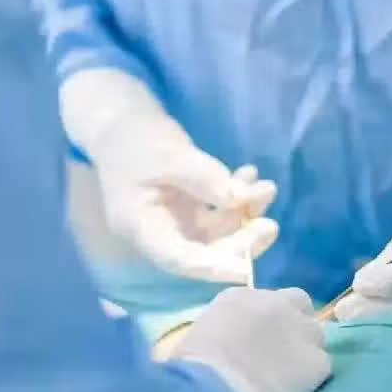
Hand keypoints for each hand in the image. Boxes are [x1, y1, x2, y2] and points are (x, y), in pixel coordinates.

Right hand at [61, 68, 277, 283]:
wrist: (122, 123)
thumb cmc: (135, 138)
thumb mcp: (168, 153)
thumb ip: (204, 178)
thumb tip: (240, 200)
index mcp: (140, 229)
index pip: (178, 260)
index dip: (213, 268)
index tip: (245, 269)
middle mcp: (159, 234)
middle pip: (204, 253)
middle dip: (240, 242)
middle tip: (269, 225)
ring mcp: (176, 224)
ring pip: (218, 235)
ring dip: (245, 216)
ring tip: (266, 188)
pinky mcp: (190, 211)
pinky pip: (220, 214)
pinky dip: (238, 199)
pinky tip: (250, 175)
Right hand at [170, 288, 330, 391]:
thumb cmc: (191, 369)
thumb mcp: (198, 336)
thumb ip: (220, 331)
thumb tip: (223, 344)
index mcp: (239, 296)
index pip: (262, 300)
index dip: (263, 321)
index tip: (255, 340)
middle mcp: (274, 303)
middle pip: (298, 303)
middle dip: (294, 322)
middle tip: (282, 351)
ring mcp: (300, 330)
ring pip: (315, 335)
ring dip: (304, 350)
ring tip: (288, 377)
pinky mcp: (317, 361)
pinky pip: (321, 366)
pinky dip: (311, 378)